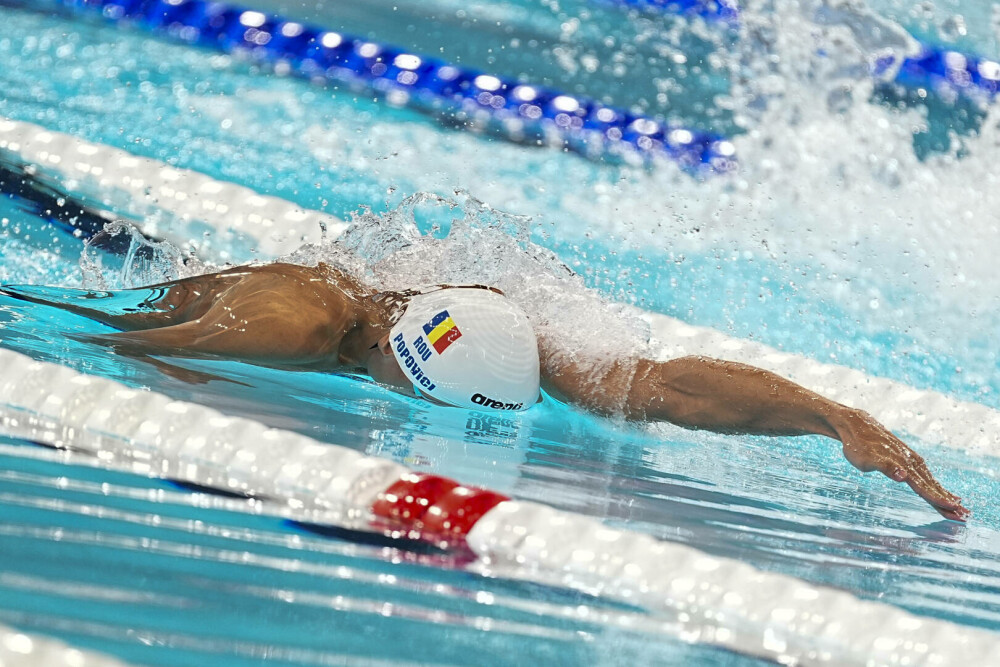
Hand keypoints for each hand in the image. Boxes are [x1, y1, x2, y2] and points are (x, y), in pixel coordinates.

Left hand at [832, 409, 968, 521]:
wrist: (856, 424)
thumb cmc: (858, 445)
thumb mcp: (865, 459)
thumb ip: (886, 468)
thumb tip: (903, 476)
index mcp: (902, 465)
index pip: (923, 487)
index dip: (938, 499)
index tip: (954, 510)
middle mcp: (910, 462)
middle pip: (931, 485)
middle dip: (947, 500)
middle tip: (964, 514)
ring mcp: (909, 458)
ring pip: (930, 480)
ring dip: (943, 493)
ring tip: (958, 505)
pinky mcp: (907, 456)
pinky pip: (924, 474)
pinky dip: (933, 484)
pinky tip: (938, 488)